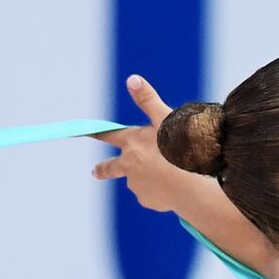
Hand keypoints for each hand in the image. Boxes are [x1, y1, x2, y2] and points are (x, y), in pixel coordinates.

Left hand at [89, 74, 192, 211]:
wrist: (192, 182)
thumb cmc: (180, 147)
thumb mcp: (165, 119)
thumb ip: (148, 100)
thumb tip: (132, 79)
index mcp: (132, 143)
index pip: (110, 136)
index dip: (99, 133)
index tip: (86, 133)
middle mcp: (129, 165)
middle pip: (111, 168)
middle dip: (103, 169)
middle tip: (95, 171)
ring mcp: (137, 185)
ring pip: (139, 179)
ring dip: (148, 176)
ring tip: (170, 172)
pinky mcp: (147, 200)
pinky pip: (152, 193)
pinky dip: (160, 189)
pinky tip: (174, 184)